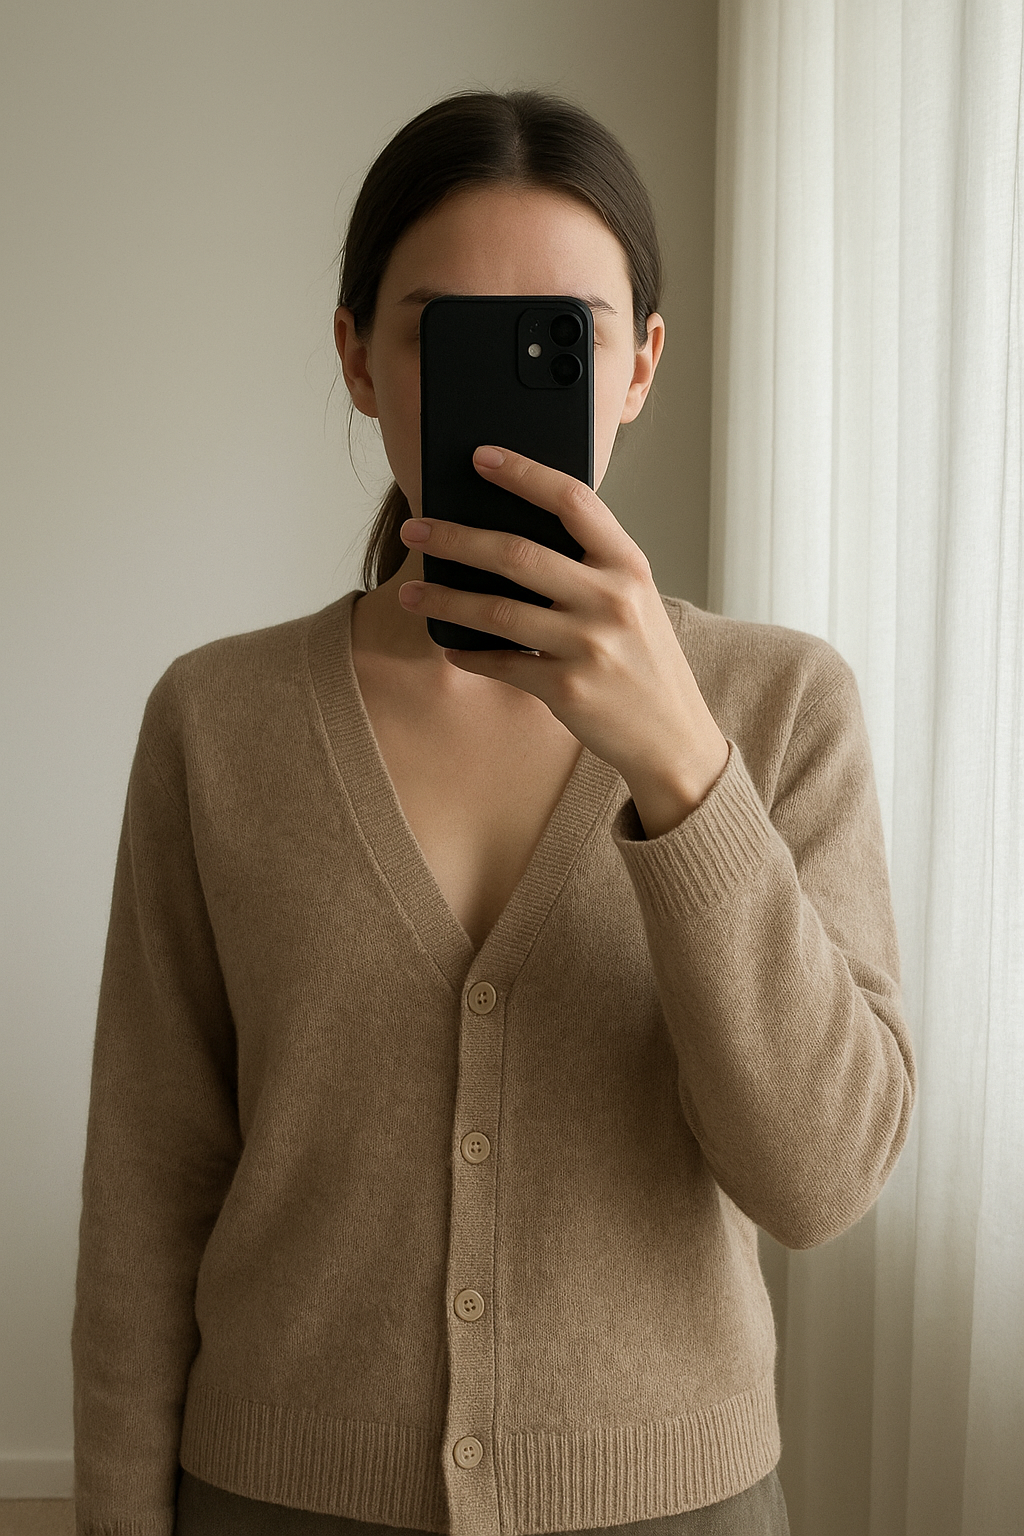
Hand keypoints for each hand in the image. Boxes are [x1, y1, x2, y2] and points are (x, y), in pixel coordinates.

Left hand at [398, 445, 729, 830]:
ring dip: (443, 600)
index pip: (573, 500)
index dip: (524, 473)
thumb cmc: (644, 661)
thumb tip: (507, 537)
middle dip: (455, 537)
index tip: (480, 457)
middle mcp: (612, 599)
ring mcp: (590, 645)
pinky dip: (468, 654)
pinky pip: (501, 663)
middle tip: (415, 528)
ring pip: (496, 610)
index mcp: (629, 565)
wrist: (673, 736)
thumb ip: (589, 567)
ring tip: (408, 593)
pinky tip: (449, 646)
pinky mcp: (567, 688)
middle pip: (516, 553)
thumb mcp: (633, 600)